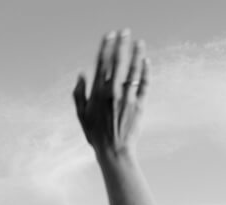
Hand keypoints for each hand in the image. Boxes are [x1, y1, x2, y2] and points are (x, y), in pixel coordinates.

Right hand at [73, 29, 148, 157]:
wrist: (114, 151)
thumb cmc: (96, 135)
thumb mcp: (81, 115)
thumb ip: (79, 94)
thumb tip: (82, 74)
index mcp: (97, 92)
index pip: (102, 63)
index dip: (106, 47)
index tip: (109, 35)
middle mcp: (112, 92)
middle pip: (118, 62)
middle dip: (121, 45)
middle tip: (125, 32)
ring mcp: (127, 98)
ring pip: (132, 71)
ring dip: (136, 54)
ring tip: (139, 42)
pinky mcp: (139, 105)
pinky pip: (143, 85)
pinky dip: (145, 72)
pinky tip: (146, 62)